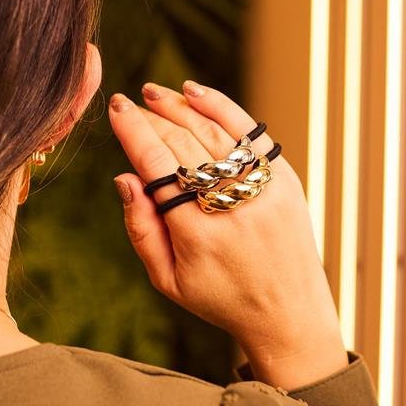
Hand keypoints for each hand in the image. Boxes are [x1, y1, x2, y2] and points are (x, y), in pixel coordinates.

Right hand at [109, 80, 347, 389]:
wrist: (288, 313)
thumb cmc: (220, 298)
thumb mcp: (167, 280)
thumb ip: (141, 229)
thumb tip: (124, 177)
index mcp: (197, 234)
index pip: (157, 166)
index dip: (134, 133)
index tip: (116, 109)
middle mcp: (232, 207)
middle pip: (183, 144)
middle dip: (152, 117)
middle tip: (130, 101)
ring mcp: (264, 189)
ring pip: (214, 132)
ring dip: (181, 107)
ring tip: (155, 93)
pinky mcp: (286, 180)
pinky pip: (249, 133)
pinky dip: (221, 107)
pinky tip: (194, 92)